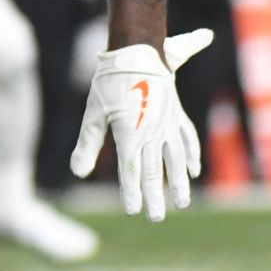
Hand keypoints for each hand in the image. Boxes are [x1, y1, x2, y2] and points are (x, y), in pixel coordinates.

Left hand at [69, 28, 213, 220]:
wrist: (136, 52)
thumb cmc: (108, 82)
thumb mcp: (93, 113)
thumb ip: (87, 144)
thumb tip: (77, 172)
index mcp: (130, 133)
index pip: (130, 171)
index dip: (131, 192)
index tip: (133, 211)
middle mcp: (152, 132)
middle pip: (153, 170)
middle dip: (154, 196)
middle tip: (155, 217)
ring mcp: (167, 123)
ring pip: (175, 159)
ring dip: (178, 182)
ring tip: (181, 202)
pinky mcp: (176, 113)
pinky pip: (187, 138)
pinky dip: (190, 155)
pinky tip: (193, 170)